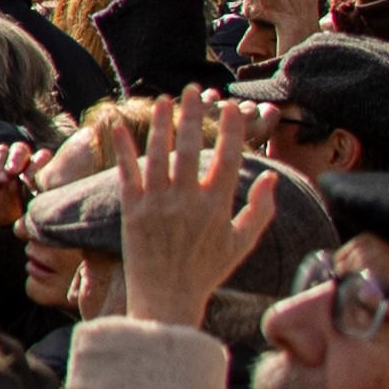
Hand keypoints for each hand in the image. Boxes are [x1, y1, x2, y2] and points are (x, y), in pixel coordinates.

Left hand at [109, 92, 283, 330]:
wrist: (166, 297)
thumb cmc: (208, 271)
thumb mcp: (242, 243)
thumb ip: (261, 210)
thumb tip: (272, 178)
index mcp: (217, 207)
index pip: (229, 159)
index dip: (232, 130)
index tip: (232, 106)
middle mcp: (187, 201)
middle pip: (190, 148)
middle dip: (192, 115)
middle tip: (193, 90)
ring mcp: (157, 203)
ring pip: (158, 154)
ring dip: (161, 123)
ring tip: (164, 99)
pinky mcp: (131, 209)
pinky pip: (126, 170)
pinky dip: (121, 146)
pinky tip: (116, 122)